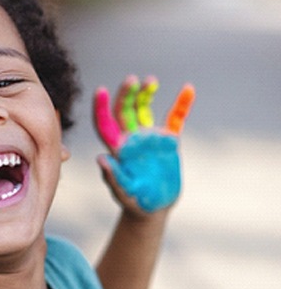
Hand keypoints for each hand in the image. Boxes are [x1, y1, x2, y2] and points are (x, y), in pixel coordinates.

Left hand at [93, 75, 194, 213]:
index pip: (105, 124)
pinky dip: (182, 104)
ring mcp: (149, 138)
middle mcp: (131, 139)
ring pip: (144, 109)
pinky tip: (188, 89)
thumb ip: (113, 177)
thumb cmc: (134, 203)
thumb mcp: (124, 193)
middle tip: (132, 80)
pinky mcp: (168, 141)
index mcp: (117, 149)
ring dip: (146, 93)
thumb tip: (101, 158)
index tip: (100, 90)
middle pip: (124, 110)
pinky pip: (176, 118)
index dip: (100, 108)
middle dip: (126, 94)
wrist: (154, 209)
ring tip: (150, 81)